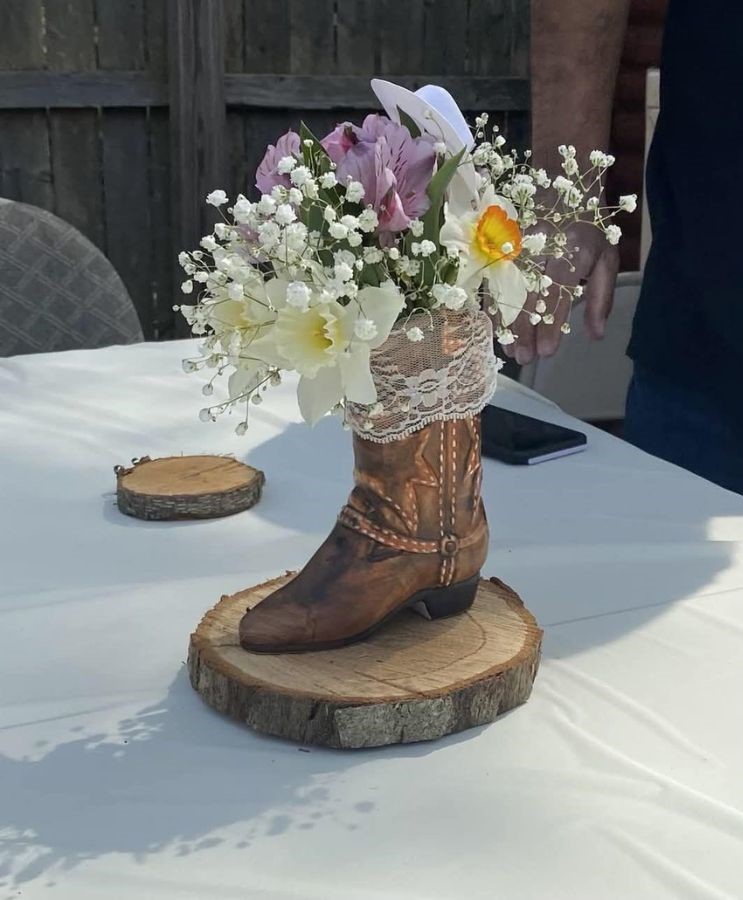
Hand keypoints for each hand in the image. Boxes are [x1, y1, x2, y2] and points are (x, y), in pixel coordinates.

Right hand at [504, 221, 619, 365]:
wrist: (561, 185)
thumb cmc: (587, 230)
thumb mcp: (606, 259)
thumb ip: (601, 299)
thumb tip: (595, 334)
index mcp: (572, 251)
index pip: (558, 294)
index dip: (551, 325)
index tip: (547, 352)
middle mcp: (541, 249)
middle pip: (528, 297)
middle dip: (525, 332)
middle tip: (525, 359)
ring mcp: (518, 247)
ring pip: (506, 291)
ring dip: (506, 324)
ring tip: (509, 350)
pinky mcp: (502, 248)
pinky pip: (494, 282)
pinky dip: (494, 308)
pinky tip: (497, 328)